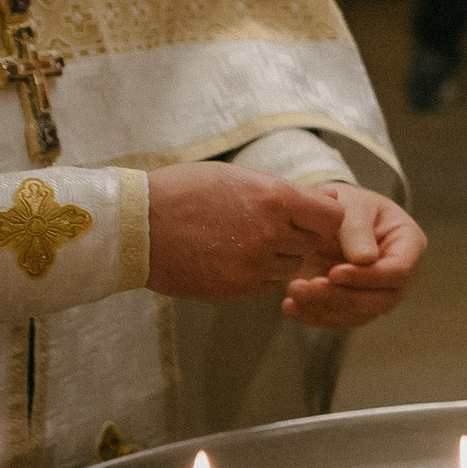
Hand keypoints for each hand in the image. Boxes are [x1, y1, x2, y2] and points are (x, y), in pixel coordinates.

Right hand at [146, 162, 346, 303]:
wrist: (133, 225)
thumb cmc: (184, 191)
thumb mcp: (239, 177)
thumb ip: (285, 192)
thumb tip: (328, 198)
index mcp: (275, 200)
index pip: (333, 218)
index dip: (325, 217)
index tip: (312, 216)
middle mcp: (270, 235)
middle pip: (312, 244)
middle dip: (299, 236)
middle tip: (272, 228)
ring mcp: (252, 266)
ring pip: (290, 268)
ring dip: (279, 258)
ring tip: (246, 242)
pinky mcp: (233, 290)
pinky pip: (265, 286)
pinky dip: (258, 276)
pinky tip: (232, 259)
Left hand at [281, 184, 426, 328]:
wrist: (327, 216)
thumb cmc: (347, 205)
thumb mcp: (352, 207)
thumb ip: (357, 231)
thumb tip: (366, 260)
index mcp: (407, 244)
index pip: (397, 270)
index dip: (368, 277)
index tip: (334, 272)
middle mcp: (397, 274)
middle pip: (383, 299)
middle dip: (345, 297)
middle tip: (311, 285)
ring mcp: (377, 292)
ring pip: (360, 314)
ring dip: (326, 308)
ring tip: (294, 290)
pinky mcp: (353, 304)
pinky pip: (338, 318)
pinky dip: (313, 315)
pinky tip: (291, 304)